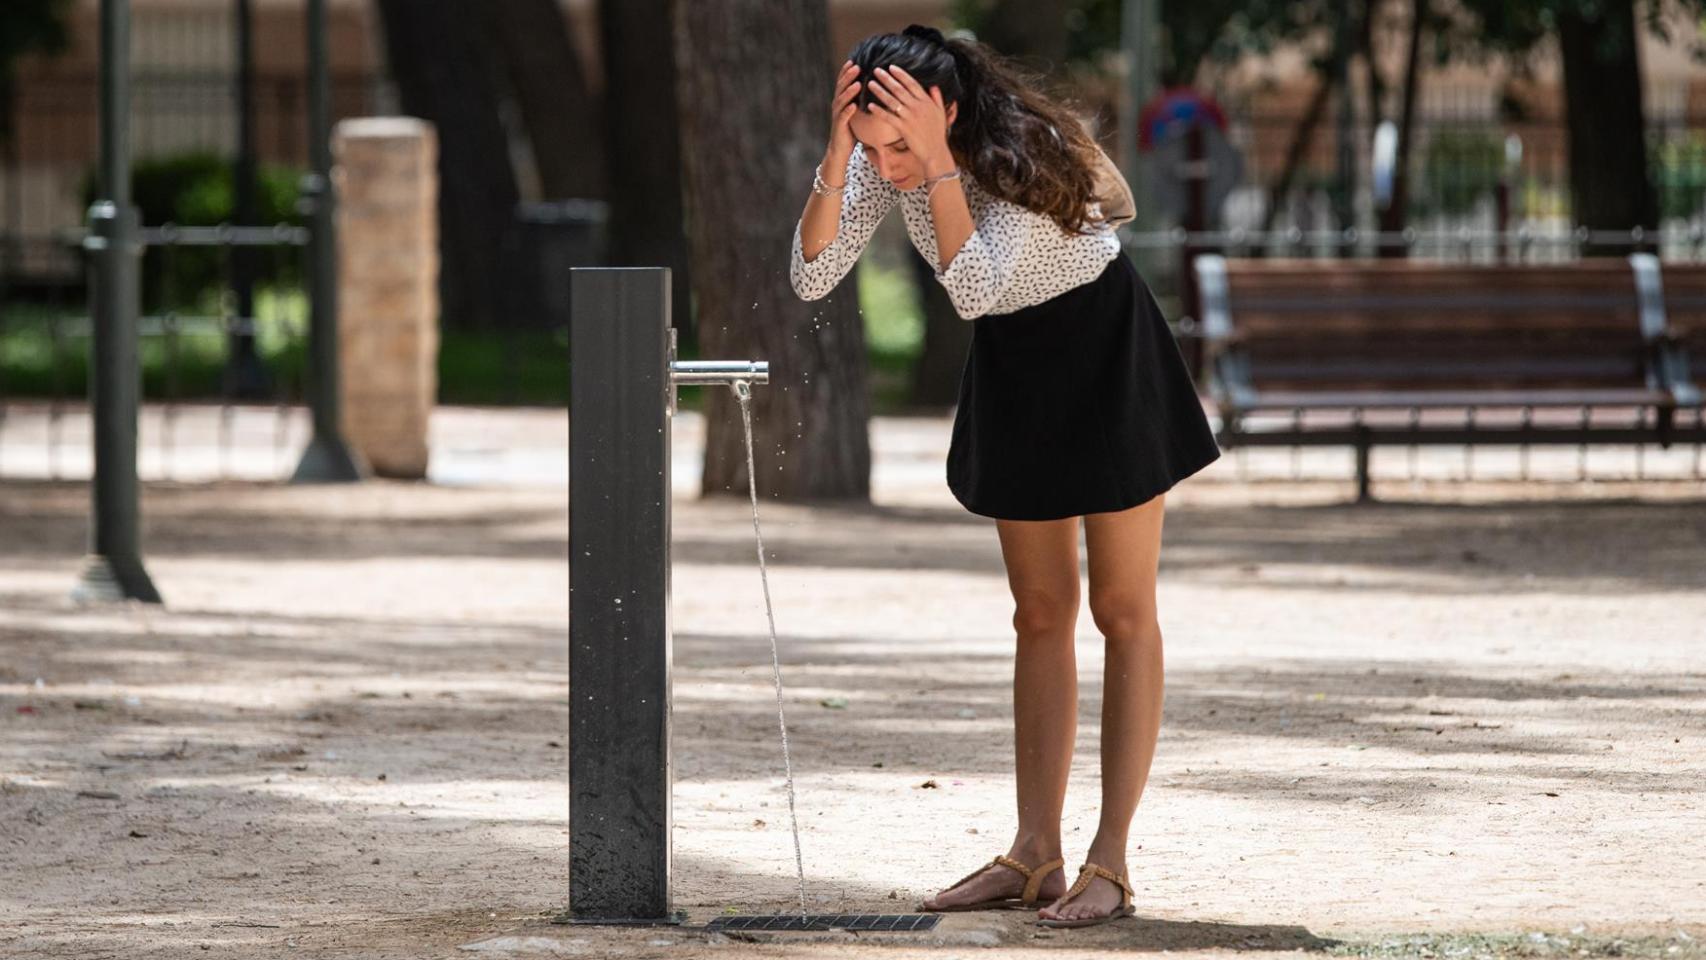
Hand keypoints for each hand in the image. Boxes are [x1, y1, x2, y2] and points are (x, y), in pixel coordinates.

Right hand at [823, 60, 862, 182]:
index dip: (847, 72)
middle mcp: (837, 106)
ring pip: (842, 100)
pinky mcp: (839, 127)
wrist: (840, 150)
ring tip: (857, 83)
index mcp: (842, 101)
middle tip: (856, 66)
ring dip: (849, 91)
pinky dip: (848, 111)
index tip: (854, 60)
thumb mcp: (856, 113)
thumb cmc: (850, 131)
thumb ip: (859, 101)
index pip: (843, 83)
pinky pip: (843, 117)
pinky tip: (853, 106)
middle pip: (841, 88)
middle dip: (848, 76)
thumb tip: (872, 89)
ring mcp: (837, 116)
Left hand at [864, 64, 954, 175]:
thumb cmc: (938, 134)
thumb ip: (937, 98)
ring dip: (880, 91)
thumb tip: (934, 86)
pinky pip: (888, 117)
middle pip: (899, 89)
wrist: (935, 152)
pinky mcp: (903, 128)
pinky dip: (879, 111)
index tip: (891, 67)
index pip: (912, 83)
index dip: (901, 74)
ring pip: (892, 101)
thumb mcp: (941, 113)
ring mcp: (910, 117)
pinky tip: (870, 105)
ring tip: (870, 84)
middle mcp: (917, 107)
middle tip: (876, 70)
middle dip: (887, 79)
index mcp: (926, 101)